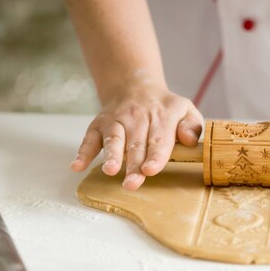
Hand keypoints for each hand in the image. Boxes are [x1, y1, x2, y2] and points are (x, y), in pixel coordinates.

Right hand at [70, 78, 202, 189]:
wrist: (135, 87)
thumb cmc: (165, 108)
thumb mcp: (186, 110)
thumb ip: (192, 126)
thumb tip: (189, 140)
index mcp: (162, 116)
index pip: (159, 139)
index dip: (155, 156)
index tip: (150, 170)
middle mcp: (137, 117)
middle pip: (136, 145)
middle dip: (133, 165)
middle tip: (132, 184)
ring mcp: (116, 120)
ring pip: (113, 139)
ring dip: (110, 156)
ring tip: (109, 170)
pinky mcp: (99, 124)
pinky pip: (89, 138)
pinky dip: (82, 152)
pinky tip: (77, 166)